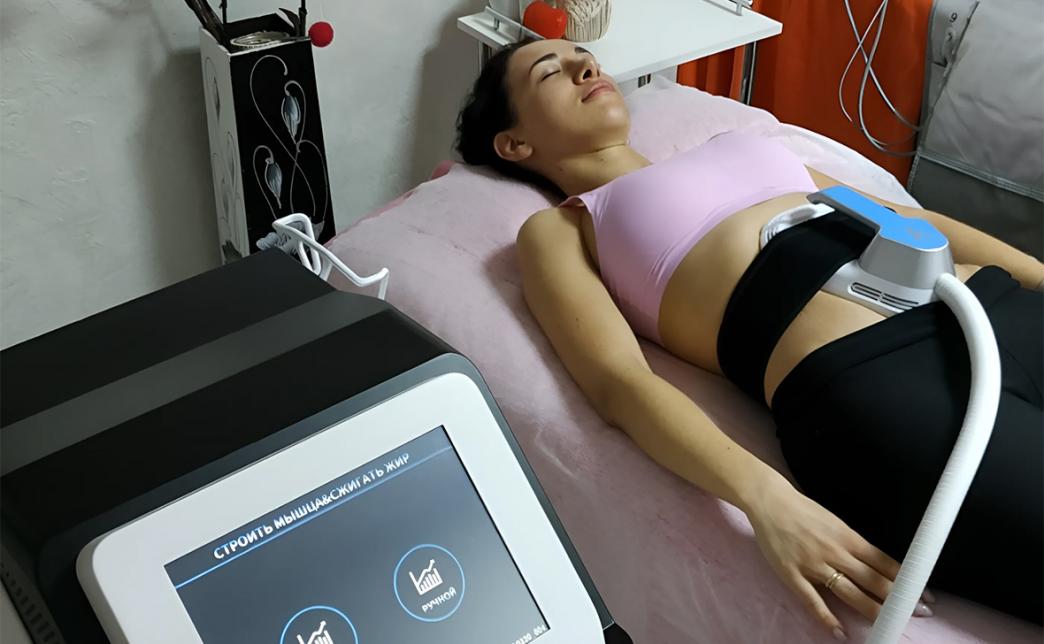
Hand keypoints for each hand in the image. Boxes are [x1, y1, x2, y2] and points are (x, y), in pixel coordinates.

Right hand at [742, 473, 932, 639]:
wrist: (770, 501)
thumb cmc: (803, 510)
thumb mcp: (835, 522)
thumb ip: (853, 544)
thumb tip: (877, 564)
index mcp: (848, 537)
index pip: (885, 563)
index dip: (907, 580)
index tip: (924, 594)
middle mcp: (835, 552)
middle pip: (873, 580)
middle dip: (898, 599)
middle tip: (918, 613)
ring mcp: (813, 565)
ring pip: (849, 592)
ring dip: (872, 610)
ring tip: (889, 624)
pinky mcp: (792, 574)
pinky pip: (812, 600)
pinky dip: (827, 617)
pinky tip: (839, 632)